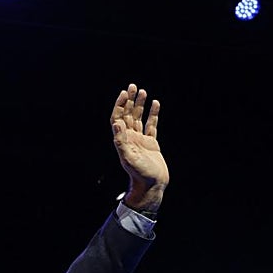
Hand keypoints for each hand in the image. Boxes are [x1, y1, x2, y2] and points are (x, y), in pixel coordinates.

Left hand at [111, 84, 168, 213]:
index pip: (119, 118)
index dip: (120, 105)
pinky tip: (155, 103)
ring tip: (143, 91)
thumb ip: (121, 141)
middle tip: (133, 86)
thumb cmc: (139, 174)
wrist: (152, 186)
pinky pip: (152, 125)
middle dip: (130, 101)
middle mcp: (130, 138)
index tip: (125, 93)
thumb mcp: (128, 157)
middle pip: (128, 115)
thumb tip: (117, 122)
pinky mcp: (151, 143)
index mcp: (123, 140)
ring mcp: (141, 140)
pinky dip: (153, 114)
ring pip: (139, 118)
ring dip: (140, 105)